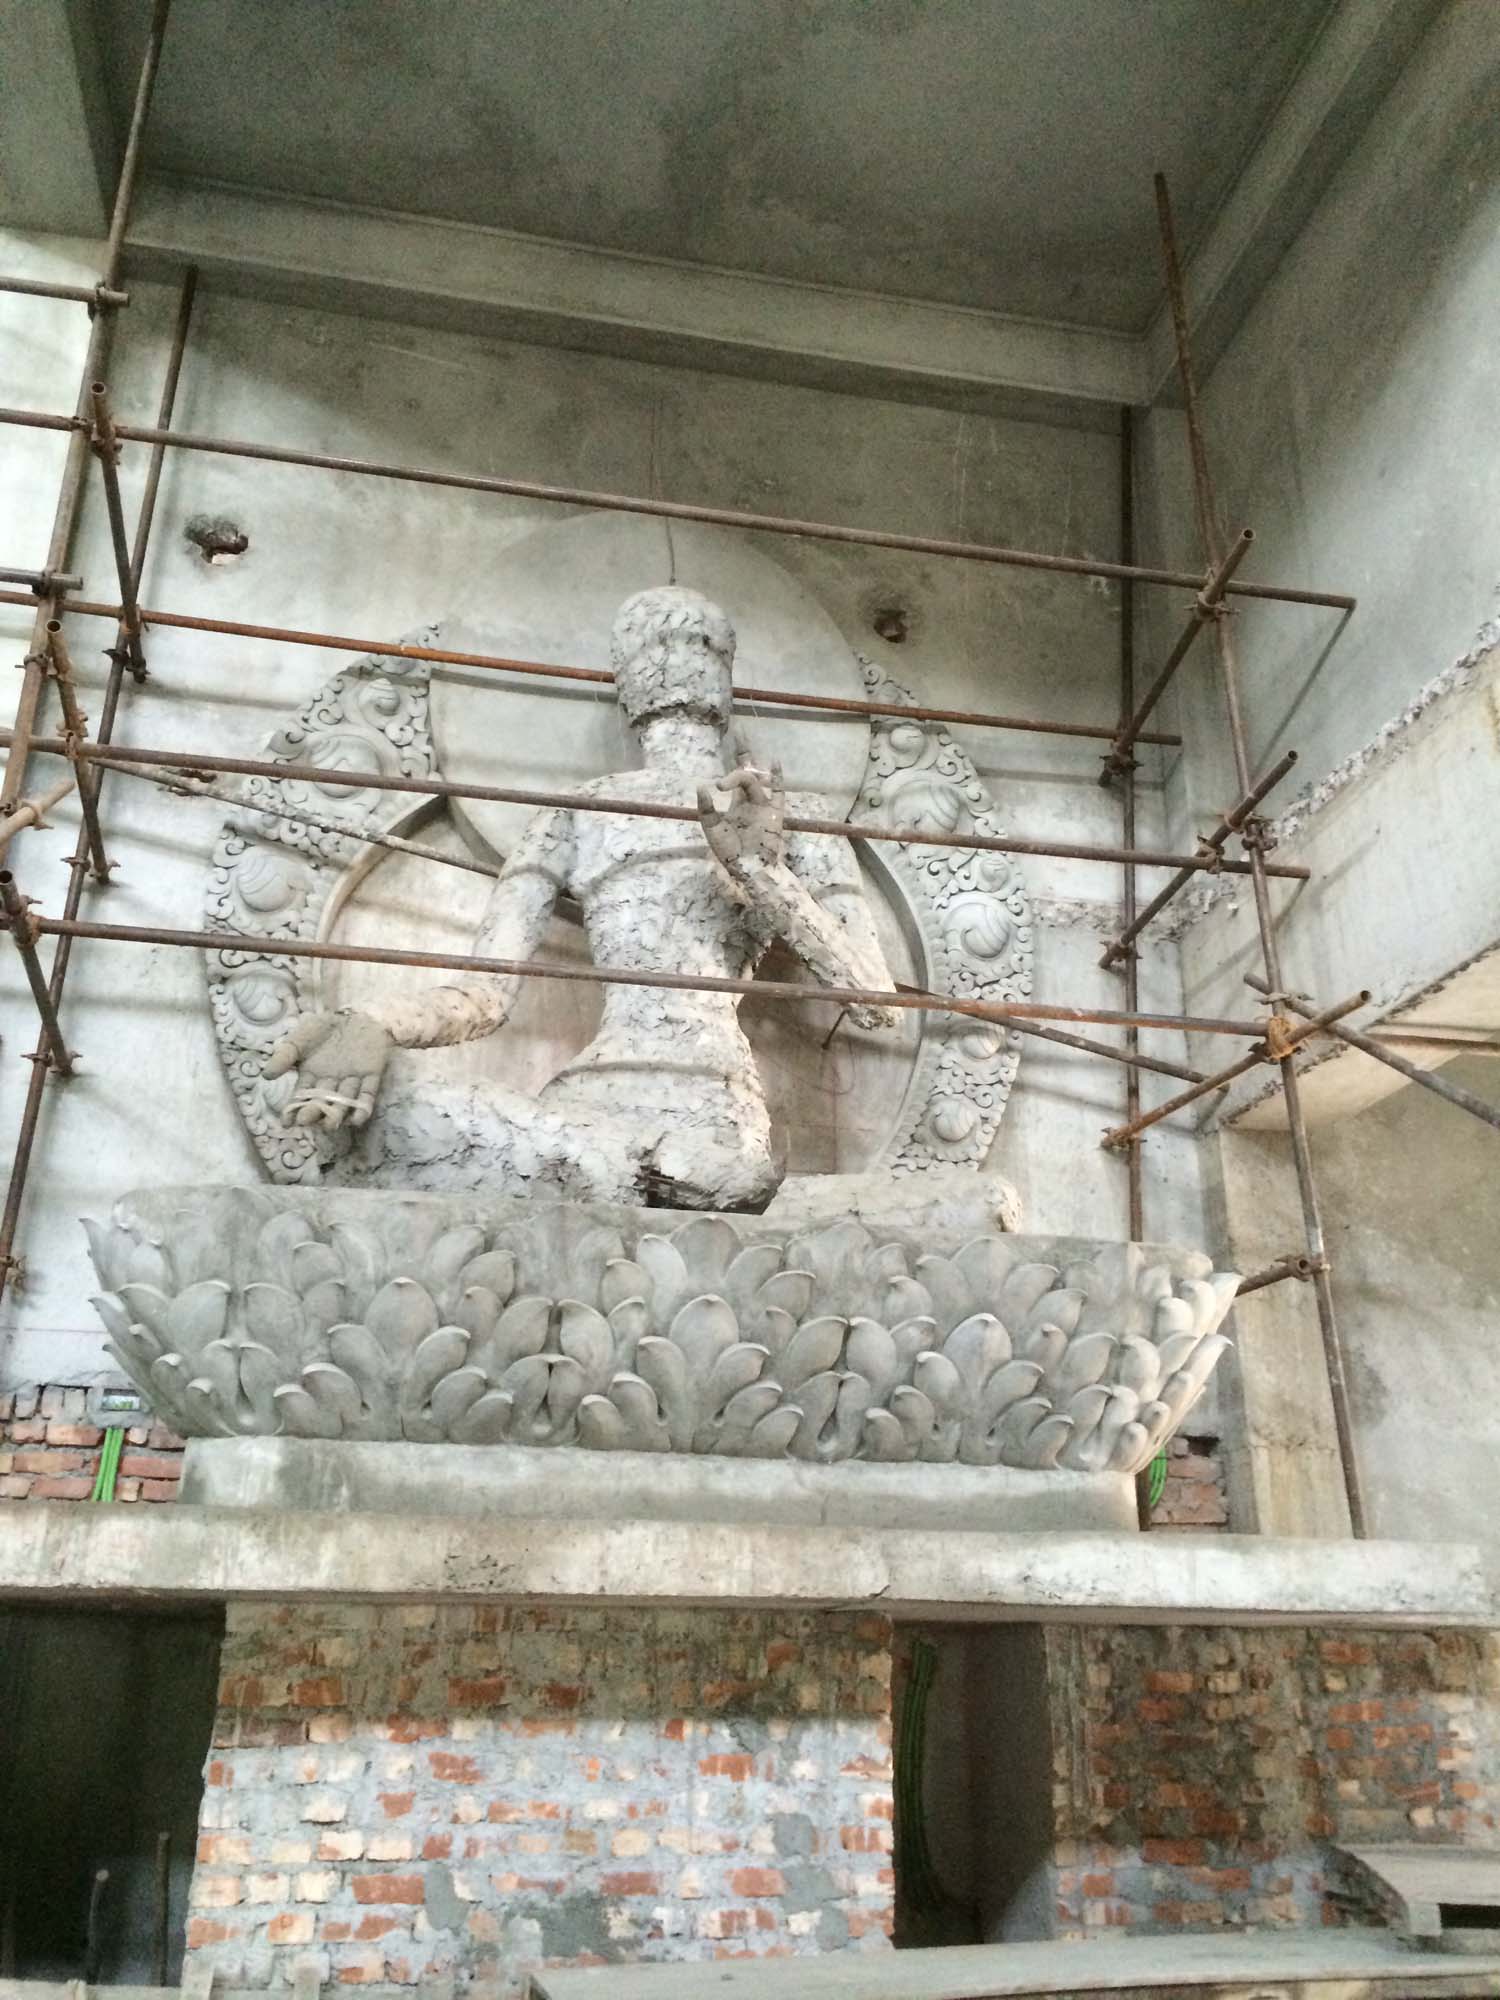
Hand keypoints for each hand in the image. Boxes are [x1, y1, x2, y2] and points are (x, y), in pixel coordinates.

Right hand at [263, 1008, 391, 1128]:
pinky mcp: (372, 1076)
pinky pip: (367, 1094)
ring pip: (344, 1102)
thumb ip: (284, 1056)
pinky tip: (358, 1119)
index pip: (301, 1097)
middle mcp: (331, 1084)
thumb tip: (266, 1076)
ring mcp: (351, 1081)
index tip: (286, 1122)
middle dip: (314, 1112)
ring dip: (338, 1114)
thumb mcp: (299, 1039)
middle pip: (322, 1102)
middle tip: (306, 1120)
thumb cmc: (323, 1028)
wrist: (353, 1013)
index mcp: (311, 1077)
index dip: (293, 1110)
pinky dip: (363, 1107)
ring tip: (330, 1124)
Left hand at [697, 740, 784, 877]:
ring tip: (730, 772)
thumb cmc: (730, 852)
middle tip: (738, 731)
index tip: (728, 740)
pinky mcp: (775, 813)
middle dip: (742, 753)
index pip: (734, 777)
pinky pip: (779, 793)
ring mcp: (764, 805)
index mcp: (737, 802)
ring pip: (754, 782)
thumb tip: (703, 785)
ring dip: (742, 776)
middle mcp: (751, 800)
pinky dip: (777, 779)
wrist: (749, 869)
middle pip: (746, 771)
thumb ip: (706, 807)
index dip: (731, 762)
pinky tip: (774, 763)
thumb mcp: (711, 828)